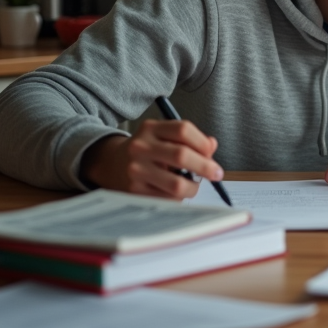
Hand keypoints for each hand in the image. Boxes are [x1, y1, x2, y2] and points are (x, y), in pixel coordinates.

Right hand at [80, 119, 222, 199]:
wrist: (111, 164)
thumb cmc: (148, 150)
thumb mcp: (164, 136)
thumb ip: (189, 139)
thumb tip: (212, 146)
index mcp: (151, 128)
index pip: (183, 130)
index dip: (202, 142)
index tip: (211, 153)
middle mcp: (141, 147)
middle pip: (181, 155)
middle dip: (205, 167)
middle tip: (217, 174)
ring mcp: (136, 169)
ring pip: (177, 184)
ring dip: (193, 188)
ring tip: (193, 186)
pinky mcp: (134, 190)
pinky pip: (167, 198)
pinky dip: (178, 198)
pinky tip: (175, 193)